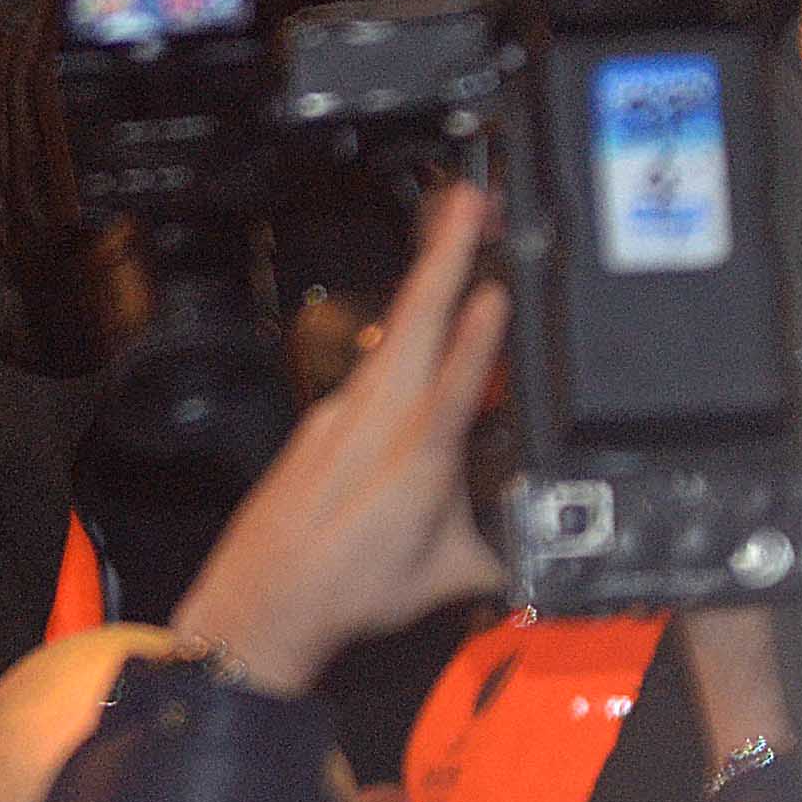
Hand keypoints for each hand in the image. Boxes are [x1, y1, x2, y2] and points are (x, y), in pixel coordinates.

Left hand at [169, 181, 508, 692]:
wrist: (261, 603)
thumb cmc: (345, 594)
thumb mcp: (448, 578)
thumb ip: (502, 549)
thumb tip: (539, 539)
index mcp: (414, 463)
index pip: (452, 386)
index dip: (475, 339)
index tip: (495, 290)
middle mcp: (373, 426)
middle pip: (413, 324)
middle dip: (444, 255)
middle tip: (469, 198)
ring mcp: (341, 416)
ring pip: (390, 334)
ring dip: (422, 277)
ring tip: (449, 226)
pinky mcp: (321, 421)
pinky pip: (369, 363)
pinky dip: (399, 330)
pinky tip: (413, 317)